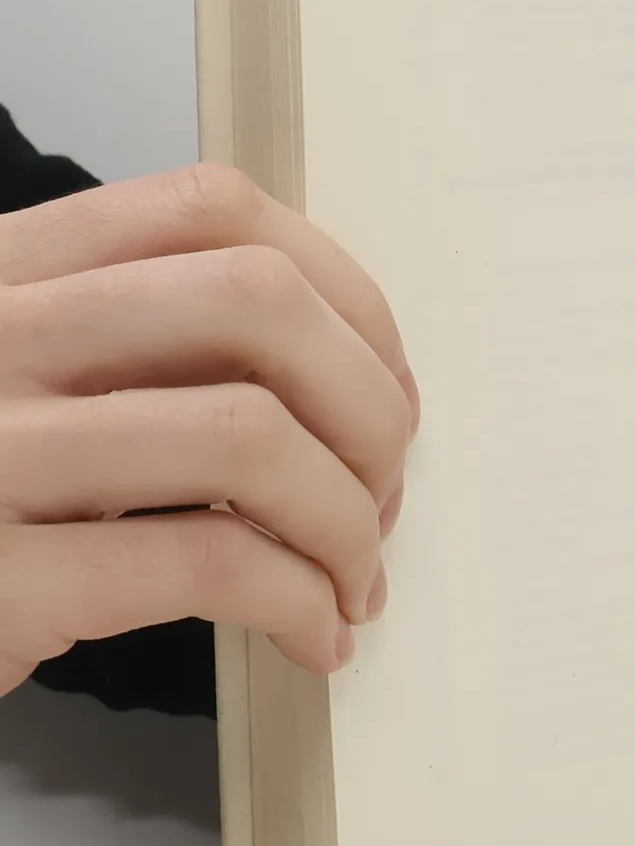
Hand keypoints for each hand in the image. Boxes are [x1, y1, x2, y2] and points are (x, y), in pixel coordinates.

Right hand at [0, 164, 416, 694]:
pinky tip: (316, 635)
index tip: (386, 383)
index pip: (211, 210)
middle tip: (383, 489)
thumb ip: (151, 349)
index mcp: (2, 269)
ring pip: (249, 434)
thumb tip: (364, 382)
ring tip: (353, 576)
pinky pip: (211, 562)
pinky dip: (302, 602)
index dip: (343, 293)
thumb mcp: (29, 384)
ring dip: (347, 518)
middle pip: (254, 302)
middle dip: (367, 403)